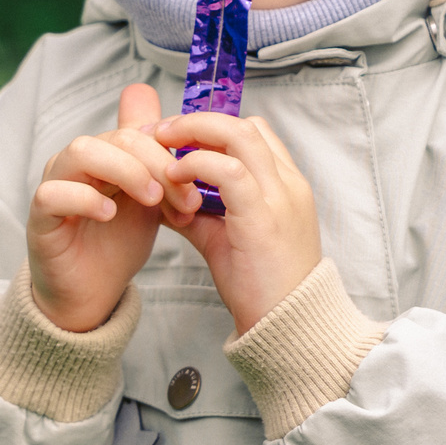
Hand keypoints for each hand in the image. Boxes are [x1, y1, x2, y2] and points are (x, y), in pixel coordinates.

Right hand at [27, 83, 195, 331]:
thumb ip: (156, 160)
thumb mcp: (149, 197)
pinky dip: (84, 199)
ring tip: (151, 199)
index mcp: (104, 154)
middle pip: (115, 138)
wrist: (94, 290)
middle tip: (182, 200)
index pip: (138, 132)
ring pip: (81, 153)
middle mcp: (76, 163)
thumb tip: (172, 115)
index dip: (170, 156)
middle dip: (156, 165)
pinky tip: (108, 214)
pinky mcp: (39, 217)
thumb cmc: (117, 241)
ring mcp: (54, 185)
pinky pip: (52, 194)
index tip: (194, 191)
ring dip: (124, 171)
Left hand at [153, 113, 321, 334]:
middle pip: (244, 124)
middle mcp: (287, 184)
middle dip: (195, 120)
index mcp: (284, 185)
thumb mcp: (222, 235)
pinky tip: (173, 175)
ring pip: (240, 135)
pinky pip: (230, 172)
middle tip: (158, 131)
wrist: (287, 324)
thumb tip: (159, 190)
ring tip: (160, 144)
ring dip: (193, 132)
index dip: (209, 126)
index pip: (252, 131)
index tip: (172, 136)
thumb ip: (195, 209)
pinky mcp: (264, 218)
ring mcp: (280, 198)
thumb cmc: (257, 283)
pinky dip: (197, 164)